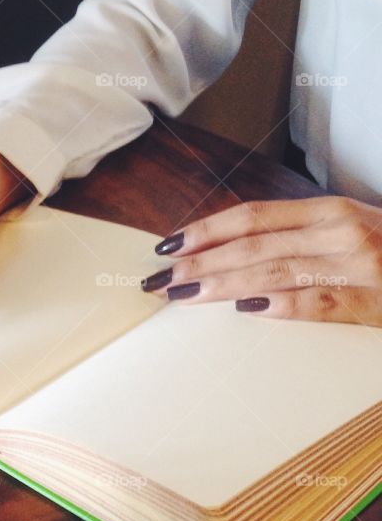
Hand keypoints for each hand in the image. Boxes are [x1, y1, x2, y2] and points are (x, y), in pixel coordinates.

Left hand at [141, 196, 381, 325]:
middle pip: (254, 244)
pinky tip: (244, 309)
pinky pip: (318, 302)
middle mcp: (342, 232)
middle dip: (200, 262)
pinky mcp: (372, 302)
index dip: (206, 230)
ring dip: (222, 284)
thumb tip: (235, 252)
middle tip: (160, 278)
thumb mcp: (350, 233)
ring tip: (183, 294)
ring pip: (275, 272)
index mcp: (332, 211)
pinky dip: (280, 304)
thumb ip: (300, 238)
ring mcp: (358, 266)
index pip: (254, 216)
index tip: (167, 244)